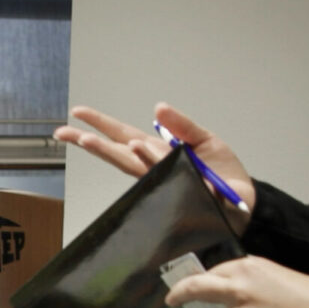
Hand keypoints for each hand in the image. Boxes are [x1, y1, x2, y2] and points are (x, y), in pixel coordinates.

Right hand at [53, 103, 256, 215]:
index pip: (123, 136)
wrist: (243, 199)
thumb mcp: (204, 139)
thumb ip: (182, 125)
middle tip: (64, 133)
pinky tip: (139, 147)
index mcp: (158, 153)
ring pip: (135, 165)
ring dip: (113, 150)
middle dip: (91, 142)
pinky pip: (167, 173)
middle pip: (118, 153)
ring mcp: (166, 181)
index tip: (76, 114)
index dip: (100, 125)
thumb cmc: (222, 173)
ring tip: (89, 140)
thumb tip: (158, 108)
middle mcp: (156, 169)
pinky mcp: (184, 191)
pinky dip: (154, 160)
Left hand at [164, 256, 308, 307]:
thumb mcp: (283, 277)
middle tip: (171, 301)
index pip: (214, 273)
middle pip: (198, 290)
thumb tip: (236, 294)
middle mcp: (239, 291)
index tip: (188, 286)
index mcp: (249, 269)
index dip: (200, 281)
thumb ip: (255, 283)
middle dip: (180, 295)